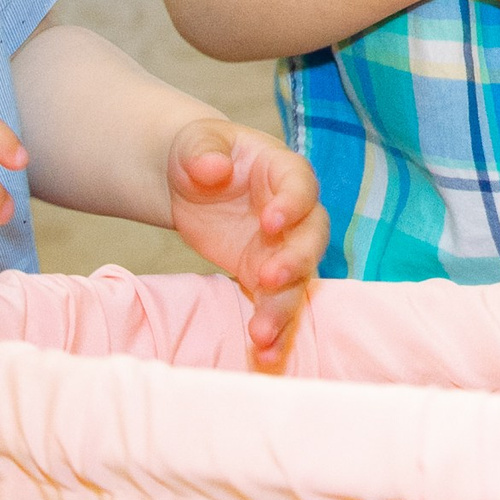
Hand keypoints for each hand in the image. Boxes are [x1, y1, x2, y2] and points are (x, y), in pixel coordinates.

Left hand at [166, 120, 327, 369]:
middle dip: (295, 261)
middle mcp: (295, 213)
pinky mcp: (265, 276)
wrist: (189, 179)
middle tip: (269, 278)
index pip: (301, 186)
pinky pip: (277, 306)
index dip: (292, 204)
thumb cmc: (200, 152)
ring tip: (262, 335)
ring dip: (285, 308)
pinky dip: (274, 331)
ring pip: (298, 281)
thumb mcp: (195, 142)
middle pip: (311, 238)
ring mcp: (283, 248)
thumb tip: (212, 169)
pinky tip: (263, 357)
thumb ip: (203, 150)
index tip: (271, 222)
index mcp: (283, 171)